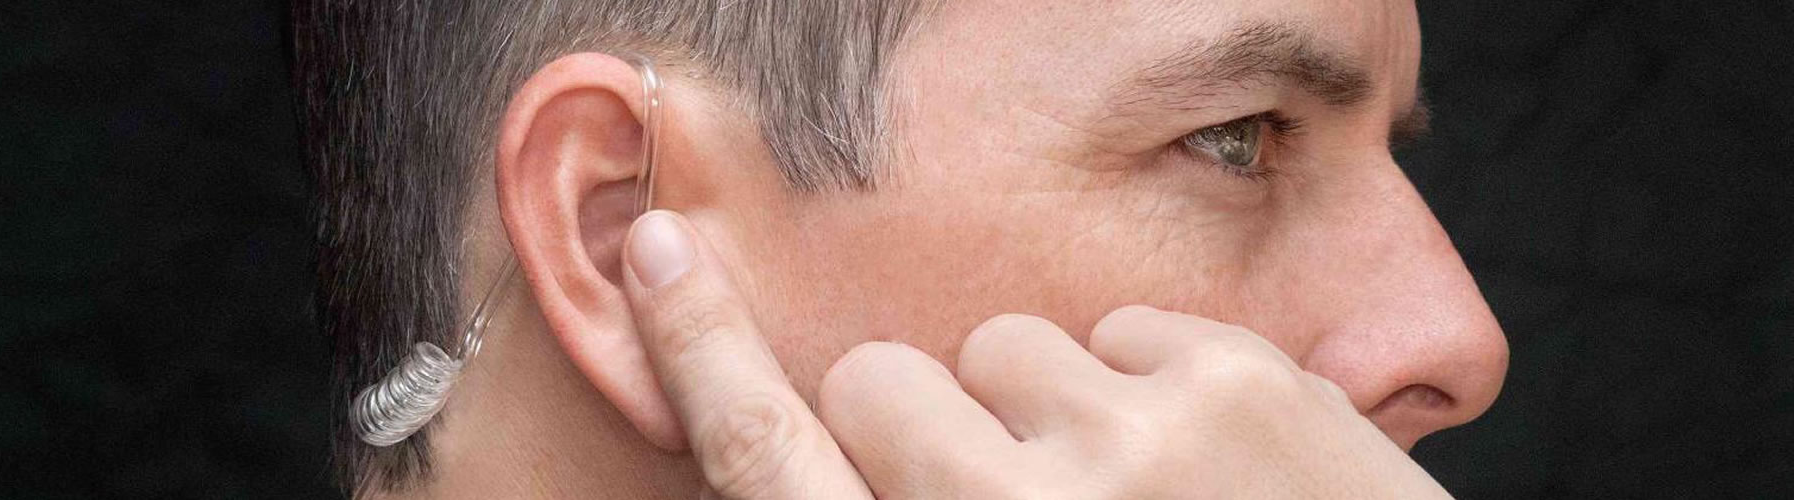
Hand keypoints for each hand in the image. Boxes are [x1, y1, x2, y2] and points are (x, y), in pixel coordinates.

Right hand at [621, 210, 1451, 498]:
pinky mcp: (1241, 381)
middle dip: (930, 424)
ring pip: (1008, 345)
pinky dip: (1153, 383)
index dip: (702, 353)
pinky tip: (1216, 469)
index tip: (664, 256)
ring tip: (1136, 494)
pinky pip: (1123, 326)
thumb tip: (863, 452)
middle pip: (880, 380)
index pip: (771, 464)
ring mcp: (1138, 445)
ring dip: (1050, 406)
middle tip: (1016, 495)